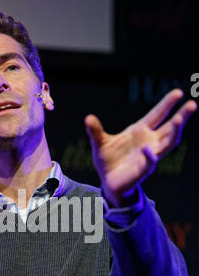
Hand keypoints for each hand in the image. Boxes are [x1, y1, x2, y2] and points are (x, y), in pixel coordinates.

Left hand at [84, 89, 196, 206]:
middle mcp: (149, 142)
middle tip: (193, 104)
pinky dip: (150, 156)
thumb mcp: (100, 143)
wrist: (108, 182)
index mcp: (140, 131)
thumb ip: (95, 131)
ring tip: (179, 120)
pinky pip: (150, 162)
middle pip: (170, 127)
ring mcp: (148, 156)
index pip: (158, 115)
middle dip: (182, 116)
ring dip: (174, 132)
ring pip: (167, 143)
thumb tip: (87, 118)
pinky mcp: (143, 169)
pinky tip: (148, 149)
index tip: (178, 92)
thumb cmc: (108, 160)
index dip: (167, 104)